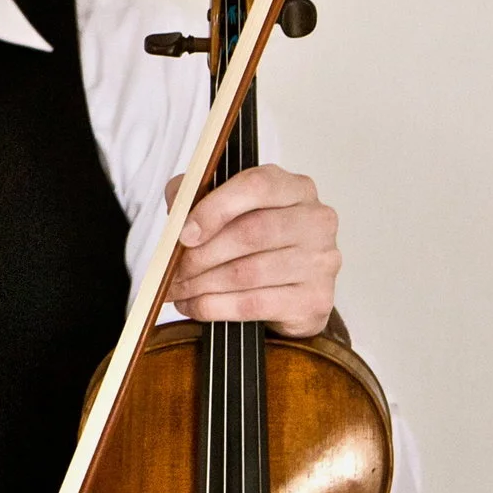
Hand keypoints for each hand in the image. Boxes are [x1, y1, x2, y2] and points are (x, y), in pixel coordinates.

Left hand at [166, 164, 339, 337]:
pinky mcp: (315, 300)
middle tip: (171, 269)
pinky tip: (194, 305)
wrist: (288, 292)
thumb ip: (195, 196)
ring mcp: (321, 261)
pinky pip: (254, 304)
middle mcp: (317, 220)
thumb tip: (177, 207)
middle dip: (201, 254)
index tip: (183, 233)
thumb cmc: (254, 242)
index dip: (214, 208)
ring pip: (249, 272)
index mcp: (295, 188)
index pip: (257, 186)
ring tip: (176, 289)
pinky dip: (214, 307)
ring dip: (202, 284)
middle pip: (252, 233)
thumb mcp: (223, 208)